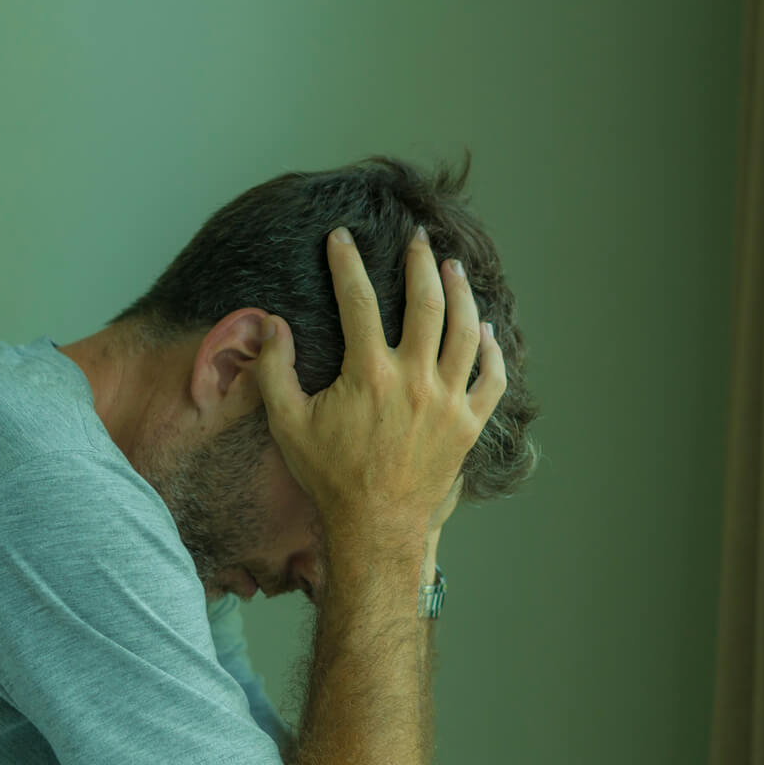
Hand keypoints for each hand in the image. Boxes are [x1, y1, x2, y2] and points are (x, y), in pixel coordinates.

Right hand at [250, 226, 507, 542]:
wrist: (374, 526)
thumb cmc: (329, 476)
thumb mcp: (288, 423)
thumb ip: (274, 370)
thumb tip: (271, 324)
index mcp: (370, 374)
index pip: (359, 300)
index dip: (347, 263)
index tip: (342, 237)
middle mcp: (415, 380)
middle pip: (426, 303)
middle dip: (421, 263)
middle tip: (418, 239)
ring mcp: (448, 402)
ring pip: (466, 332)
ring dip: (462, 294)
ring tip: (453, 268)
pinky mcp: (468, 426)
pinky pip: (492, 380)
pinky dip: (492, 351)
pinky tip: (485, 330)